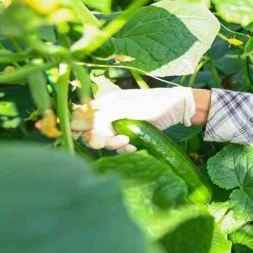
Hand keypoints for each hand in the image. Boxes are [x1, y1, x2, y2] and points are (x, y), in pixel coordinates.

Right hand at [71, 86, 195, 152]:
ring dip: (114, 145)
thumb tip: (76, 122)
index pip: (79, 116)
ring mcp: (118, 126)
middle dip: (100, 140)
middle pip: (89, 133)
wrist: (176, 110)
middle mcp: (108, 115)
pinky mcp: (129, 137)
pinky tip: (135, 146)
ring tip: (129, 142)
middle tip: (117, 140)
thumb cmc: (152, 103)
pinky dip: (125, 149)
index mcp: (104, 103)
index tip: (86, 133)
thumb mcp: (125, 107)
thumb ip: (102, 115)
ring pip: (104, 142)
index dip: (78, 127)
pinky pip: (118, 148)